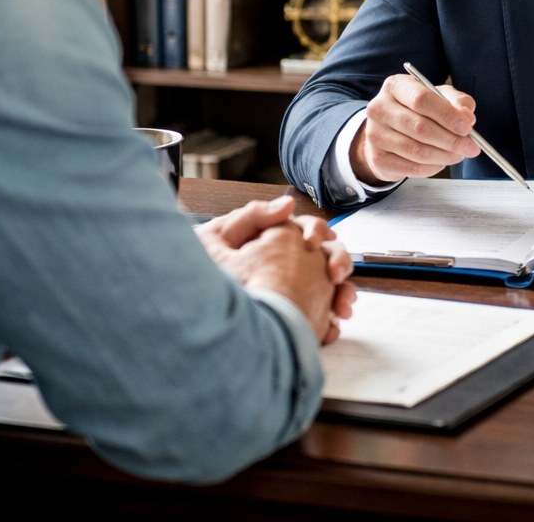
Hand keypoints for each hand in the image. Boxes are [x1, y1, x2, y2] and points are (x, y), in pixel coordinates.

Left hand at [195, 196, 355, 343]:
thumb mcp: (223, 235)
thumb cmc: (202, 272)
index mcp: (275, 240)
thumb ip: (255, 214)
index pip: (306, 229)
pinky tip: (330, 328)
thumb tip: (287, 205)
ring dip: (341, 294)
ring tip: (341, 307)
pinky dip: (330, 323)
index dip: (315, 232)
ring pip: (330, 287)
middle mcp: (289, 263)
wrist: (192, 316)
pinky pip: (321, 317)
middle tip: (334, 274)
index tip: (312, 244)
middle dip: (337, 262)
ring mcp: (295, 290)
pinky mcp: (296, 317)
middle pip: (326, 256)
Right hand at [350, 74, 480, 182]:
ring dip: (444, 156)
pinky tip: (440, 161)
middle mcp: (380, 108)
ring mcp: (375, 134)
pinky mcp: (377, 158)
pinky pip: (412, 167)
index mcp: (396, 86)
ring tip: (457, 154)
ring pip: (417, 150)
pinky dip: (432, 167)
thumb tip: (467, 117)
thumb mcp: (439, 97)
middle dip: (451, 140)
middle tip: (470, 147)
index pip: (422, 99)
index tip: (467, 127)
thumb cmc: (416, 111)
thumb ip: (457, 102)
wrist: (388, 132)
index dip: (447, 115)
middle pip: (420, 127)